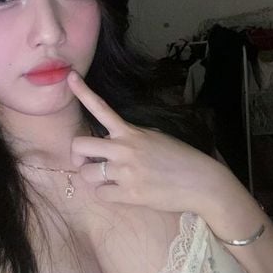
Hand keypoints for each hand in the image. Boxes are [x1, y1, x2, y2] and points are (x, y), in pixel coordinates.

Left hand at [68, 70, 243, 214]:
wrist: (201, 182)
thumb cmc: (180, 158)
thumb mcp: (155, 137)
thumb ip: (131, 136)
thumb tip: (111, 141)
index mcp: (130, 132)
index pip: (102, 108)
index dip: (83, 92)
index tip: (70, 77)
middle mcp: (124, 149)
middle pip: (79, 145)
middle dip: (78, 155)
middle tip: (86, 161)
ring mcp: (125, 172)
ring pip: (86, 174)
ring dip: (92, 177)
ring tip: (107, 178)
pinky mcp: (129, 195)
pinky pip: (100, 194)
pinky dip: (107, 194)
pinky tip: (120, 192)